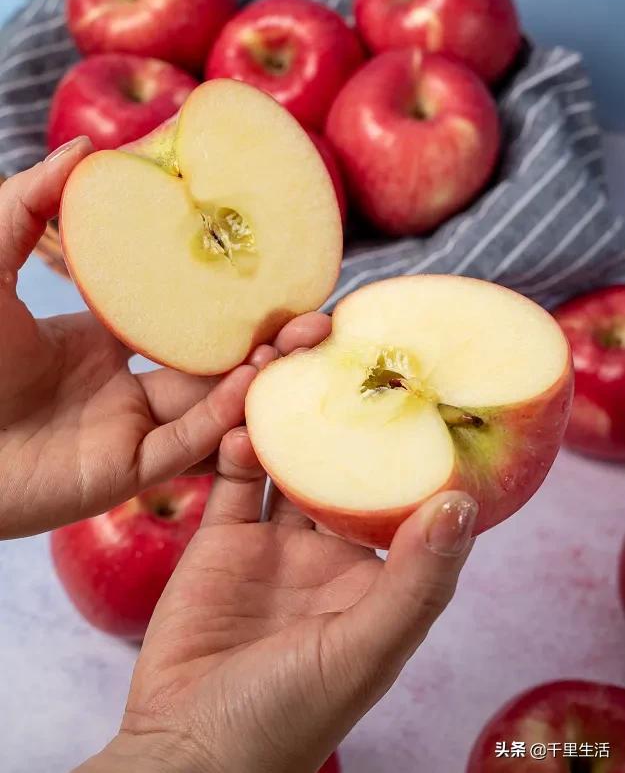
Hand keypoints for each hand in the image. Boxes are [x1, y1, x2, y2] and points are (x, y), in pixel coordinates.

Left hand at [0, 136, 275, 537]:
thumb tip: (87, 145)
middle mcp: (122, 387)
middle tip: (314, 317)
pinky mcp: (122, 473)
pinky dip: (220, 416)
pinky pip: (184, 444)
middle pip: (213, 364)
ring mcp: (126, 430)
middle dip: (267, 342)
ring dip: (257, 376)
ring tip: (297, 341)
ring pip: (211, 406)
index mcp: (98, 342)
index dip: (227, 297)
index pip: (179, 317)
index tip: (271, 267)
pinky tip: (248, 379)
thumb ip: (31, 202)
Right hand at [82, 315, 476, 772]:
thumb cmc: (287, 718)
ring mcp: (275, 546)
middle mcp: (331, 555)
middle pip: (344, 469)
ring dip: (290, 419)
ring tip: (291, 370)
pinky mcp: (223, 541)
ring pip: (289, 463)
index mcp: (378, 579)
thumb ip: (415, 580)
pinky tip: (244, 415)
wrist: (187, 750)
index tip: (418, 386)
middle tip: (346, 358)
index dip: (411, 446)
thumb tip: (462, 501)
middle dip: (347, 418)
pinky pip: (236, 479)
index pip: (405, 498)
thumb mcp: (363, 649)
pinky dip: (239, 443)